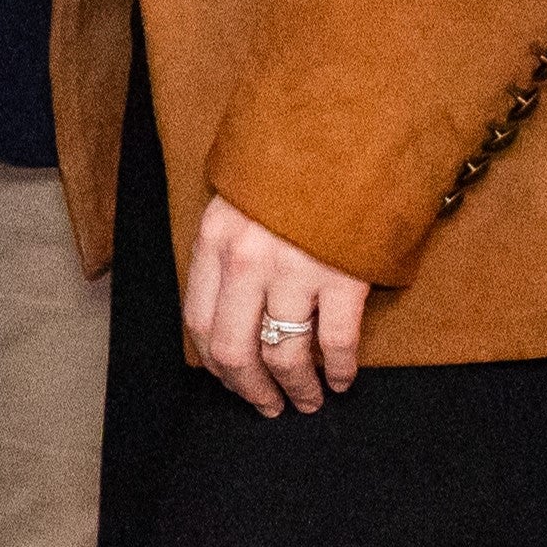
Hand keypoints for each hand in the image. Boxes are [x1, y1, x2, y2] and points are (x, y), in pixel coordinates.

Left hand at [181, 192, 369, 417]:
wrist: (347, 138)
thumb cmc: (291, 177)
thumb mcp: (238, 206)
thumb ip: (225, 255)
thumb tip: (224, 317)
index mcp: (214, 242)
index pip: (199, 323)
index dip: (215, 365)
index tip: (232, 383)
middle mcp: (247, 261)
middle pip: (235, 349)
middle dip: (251, 389)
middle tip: (268, 408)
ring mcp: (295, 271)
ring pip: (284, 355)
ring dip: (297, 390)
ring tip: (308, 402)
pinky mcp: (344, 277)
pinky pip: (336, 342)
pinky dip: (339, 372)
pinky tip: (342, 382)